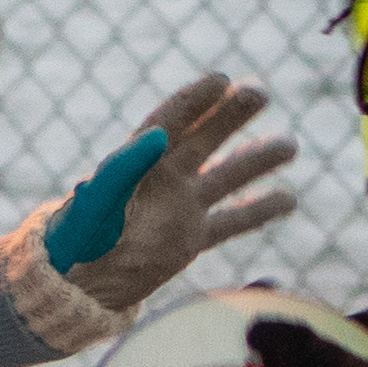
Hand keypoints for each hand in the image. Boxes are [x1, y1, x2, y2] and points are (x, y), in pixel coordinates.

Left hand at [39, 76, 303, 314]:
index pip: (168, 121)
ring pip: (227, 177)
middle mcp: (163, 179)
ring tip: (291, 145)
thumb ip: (121, 169)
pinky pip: (232, 222)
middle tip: (261, 93)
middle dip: (230, 115)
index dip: (194, 100)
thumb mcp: (92, 203)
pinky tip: (289, 198)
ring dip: (257, 160)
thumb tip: (156, 134)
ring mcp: (181, 207)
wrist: (79, 286)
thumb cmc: (76, 242)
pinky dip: (260, 211)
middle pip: (203, 139)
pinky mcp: (192, 238)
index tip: (221, 80)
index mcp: (134, 164)